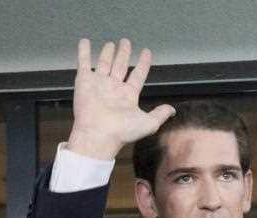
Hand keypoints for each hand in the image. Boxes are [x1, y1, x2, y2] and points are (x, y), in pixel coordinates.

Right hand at [67, 38, 174, 159]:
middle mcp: (114, 88)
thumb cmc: (121, 132)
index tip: (146, 52)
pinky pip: (84, 63)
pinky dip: (84, 52)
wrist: (98, 135)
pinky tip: (85, 42)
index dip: (144, 63)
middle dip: (124, 54)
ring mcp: (99, 84)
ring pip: (105, 63)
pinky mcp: (84, 81)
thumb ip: (160, 114)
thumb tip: (172, 110)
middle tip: (126, 42)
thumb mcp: (148, 123)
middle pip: (121, 66)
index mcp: (128, 96)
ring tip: (111, 44)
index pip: (138, 75)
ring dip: (108, 53)